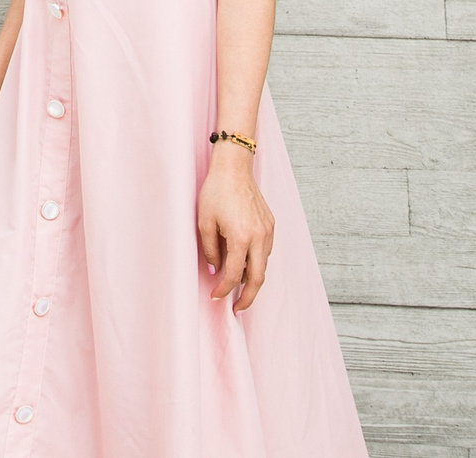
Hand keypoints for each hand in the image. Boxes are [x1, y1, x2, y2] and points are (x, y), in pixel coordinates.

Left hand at [196, 149, 273, 309]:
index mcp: (241, 237)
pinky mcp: (271, 224)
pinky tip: (244, 262)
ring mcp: (268, 231)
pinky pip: (265, 251)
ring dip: (252, 279)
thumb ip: (209, 250)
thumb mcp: (204, 222)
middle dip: (248, 297)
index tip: (216, 297)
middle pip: (258, 278)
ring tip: (237, 285)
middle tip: (237, 308)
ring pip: (263, 265)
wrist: (234, 168)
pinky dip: (256, 262)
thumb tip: (215, 270)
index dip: (224, 290)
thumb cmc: (216, 192)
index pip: (234, 275)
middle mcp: (259, 237)